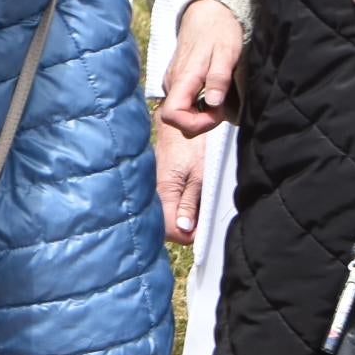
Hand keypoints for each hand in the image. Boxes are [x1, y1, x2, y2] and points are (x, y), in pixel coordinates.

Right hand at [154, 119, 204, 243]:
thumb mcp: (199, 175)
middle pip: (165, 225)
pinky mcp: (155, 181)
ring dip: (180, 214)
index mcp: (164, 193)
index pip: (171, 230)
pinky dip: (175, 203)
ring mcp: (152, 186)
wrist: (176, 121)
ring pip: (164, 213)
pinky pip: (162, 201)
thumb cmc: (191, 144)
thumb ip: (190, 204)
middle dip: (183, 225)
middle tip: (200, 213)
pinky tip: (186, 194)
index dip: (189, 234)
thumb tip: (184, 230)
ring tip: (195, 201)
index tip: (202, 225)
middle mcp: (153, 193)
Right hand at [157, 0, 242, 134]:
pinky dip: (199, 105)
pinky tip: (213, 91)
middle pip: (177, 119)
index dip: (194, 124)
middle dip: (201, 121)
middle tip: (223, 106)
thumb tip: (214, 104)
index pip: (172, 116)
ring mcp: (173, 81)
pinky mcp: (178, 79)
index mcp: (183, 78)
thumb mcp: (227, 53)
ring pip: (181, 111)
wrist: (207, 10)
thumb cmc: (219, 30)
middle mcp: (172, 83)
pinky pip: (183, 102)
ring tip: (221, 97)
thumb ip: (218, 78)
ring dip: (201, 113)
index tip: (216, 113)